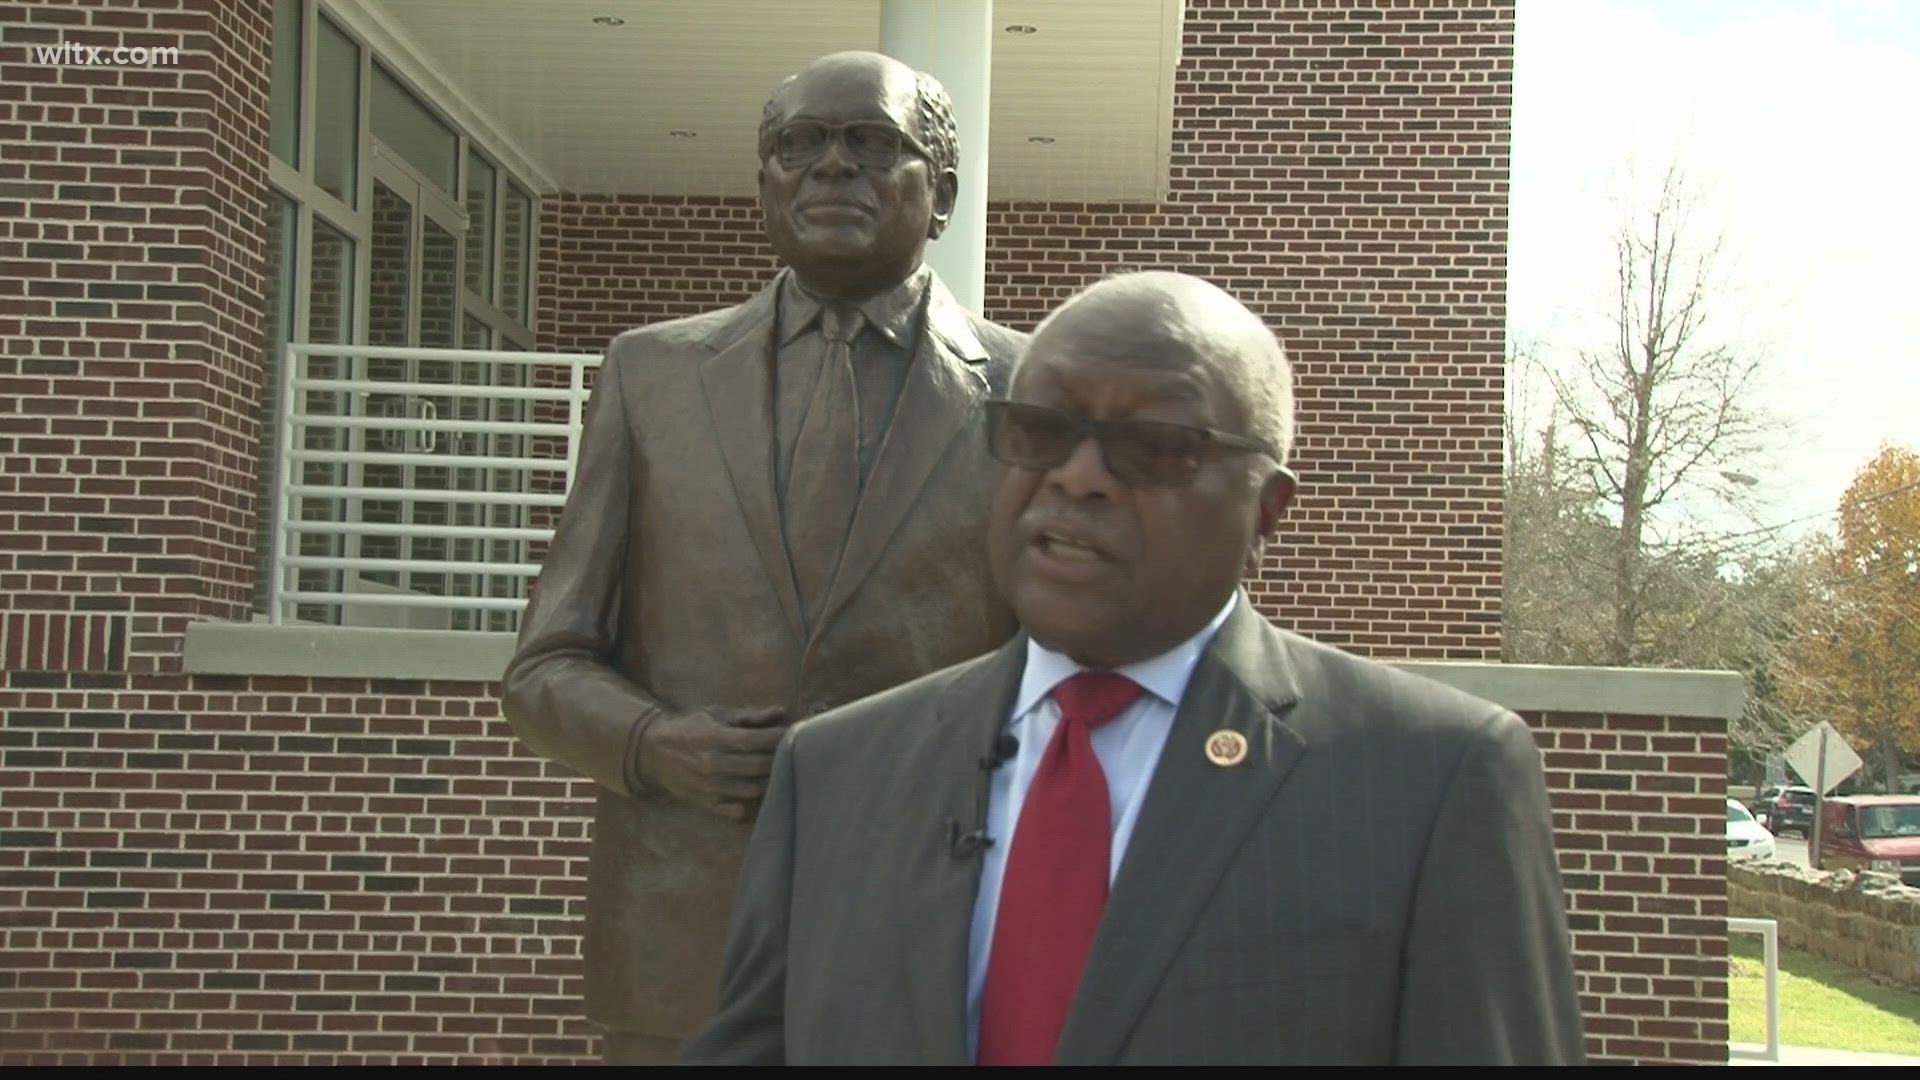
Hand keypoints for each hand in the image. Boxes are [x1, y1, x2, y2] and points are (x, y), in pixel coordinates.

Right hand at [634, 706, 786, 820]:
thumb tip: (779, 711)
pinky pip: (737, 812)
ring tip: (784, 771)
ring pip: (752, 791)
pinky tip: (764, 794)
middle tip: (795, 753)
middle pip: (756, 767)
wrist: (653, 751)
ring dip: (772, 781)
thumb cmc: (690, 727)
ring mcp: (708, 787)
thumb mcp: (715, 714)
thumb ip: (748, 715)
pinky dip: (753, 806)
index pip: (753, 740)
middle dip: (780, 759)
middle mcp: (710, 764)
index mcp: (712, 737)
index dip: (778, 737)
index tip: (795, 732)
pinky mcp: (706, 804)